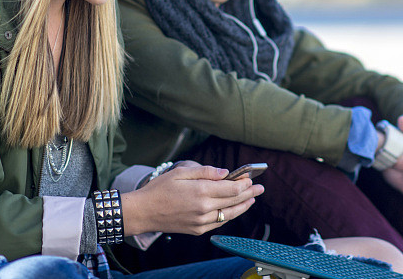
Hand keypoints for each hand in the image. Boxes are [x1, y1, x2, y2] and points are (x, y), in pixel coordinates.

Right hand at [121, 162, 263, 235]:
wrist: (143, 212)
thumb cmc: (159, 189)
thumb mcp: (181, 172)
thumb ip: (205, 171)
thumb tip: (225, 173)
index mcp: (201, 191)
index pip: (231, 189)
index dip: (244, 183)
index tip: (250, 177)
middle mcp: (204, 208)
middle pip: (234, 201)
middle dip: (249, 193)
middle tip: (260, 188)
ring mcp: (201, 221)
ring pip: (229, 214)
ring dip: (243, 206)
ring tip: (252, 199)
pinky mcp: (197, 230)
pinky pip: (219, 223)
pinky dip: (229, 216)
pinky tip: (234, 210)